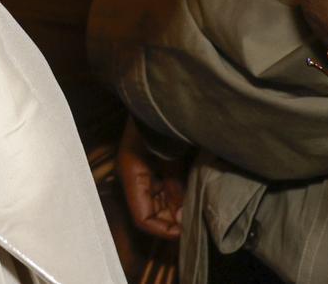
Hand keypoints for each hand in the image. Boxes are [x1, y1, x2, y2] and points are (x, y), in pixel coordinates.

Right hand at [116, 116, 185, 240]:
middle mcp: (135, 178)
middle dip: (171, 221)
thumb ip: (174, 188)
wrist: (167, 98)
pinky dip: (178, 199)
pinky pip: (166, 193)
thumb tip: (182, 217)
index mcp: (132, 175)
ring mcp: (146, 173)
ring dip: (176, 211)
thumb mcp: (170, 157)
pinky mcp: (158, 167)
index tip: (187, 230)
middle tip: (195, 221)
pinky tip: (192, 198)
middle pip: (151, 213)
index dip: (163, 230)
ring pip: (159, 205)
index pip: (142, 217)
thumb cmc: (163, 123)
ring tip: (196, 210)